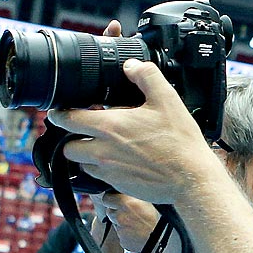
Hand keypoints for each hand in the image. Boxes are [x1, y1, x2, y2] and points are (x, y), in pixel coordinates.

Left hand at [49, 59, 222, 208]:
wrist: (191, 177)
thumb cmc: (180, 141)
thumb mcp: (167, 100)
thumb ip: (146, 76)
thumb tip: (131, 66)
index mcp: (110, 126)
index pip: (68, 120)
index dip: (60, 114)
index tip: (61, 112)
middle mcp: (103, 151)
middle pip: (68, 147)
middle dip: (72, 138)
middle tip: (85, 132)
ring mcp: (109, 171)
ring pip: (81, 164)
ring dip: (87, 156)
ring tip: (103, 148)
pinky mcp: (118, 186)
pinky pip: (99, 179)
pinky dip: (103, 171)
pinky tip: (119, 163)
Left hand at [99, 192, 159, 252]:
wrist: (165, 239)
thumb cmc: (160, 218)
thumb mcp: (148, 200)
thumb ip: (133, 195)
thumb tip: (124, 189)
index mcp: (127, 203)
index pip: (107, 198)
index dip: (112, 199)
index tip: (118, 200)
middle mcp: (121, 216)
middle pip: (110, 211)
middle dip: (117, 211)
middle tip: (130, 213)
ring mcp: (121, 230)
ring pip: (116, 223)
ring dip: (122, 222)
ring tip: (136, 223)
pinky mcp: (123, 241)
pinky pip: (122, 234)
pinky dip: (127, 233)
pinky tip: (138, 232)